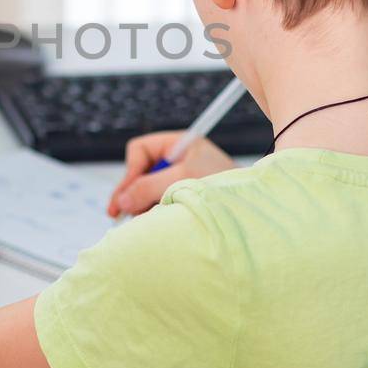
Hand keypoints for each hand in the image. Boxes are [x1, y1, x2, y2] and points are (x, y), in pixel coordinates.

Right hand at [107, 133, 232, 216]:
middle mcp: (175, 160)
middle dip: (130, 193)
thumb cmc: (223, 184)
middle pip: (139, 173)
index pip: (139, 150)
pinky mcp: (182, 197)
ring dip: (143, 206)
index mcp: (177, 145)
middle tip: (116, 214)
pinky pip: (158, 203)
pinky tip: (156, 222)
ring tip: (145, 219)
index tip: (128, 195)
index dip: (131, 172)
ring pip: (147, 192)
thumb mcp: (182, 180)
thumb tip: (122, 201)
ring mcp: (178, 179)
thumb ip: (149, 187)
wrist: (251, 207)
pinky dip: (154, 212)